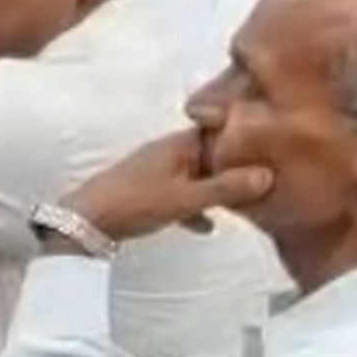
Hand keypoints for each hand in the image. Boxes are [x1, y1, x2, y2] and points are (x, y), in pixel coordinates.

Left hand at [56, 129, 273, 246]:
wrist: (83, 223)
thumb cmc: (134, 204)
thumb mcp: (185, 198)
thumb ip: (225, 188)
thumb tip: (268, 174)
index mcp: (178, 144)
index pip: (219, 130)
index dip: (244, 135)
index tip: (274, 145)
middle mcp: (167, 152)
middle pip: (210, 154)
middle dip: (236, 165)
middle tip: (270, 178)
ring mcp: (155, 172)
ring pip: (195, 176)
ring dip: (216, 188)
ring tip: (247, 203)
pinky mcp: (145, 193)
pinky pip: (179, 196)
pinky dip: (194, 207)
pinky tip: (207, 227)